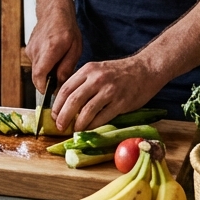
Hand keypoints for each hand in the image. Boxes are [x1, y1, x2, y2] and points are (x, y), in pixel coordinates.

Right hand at [27, 4, 81, 102]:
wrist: (53, 12)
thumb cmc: (67, 28)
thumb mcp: (75, 49)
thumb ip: (67, 68)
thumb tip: (60, 84)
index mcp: (50, 50)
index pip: (39, 75)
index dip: (43, 88)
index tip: (50, 94)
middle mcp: (37, 50)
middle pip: (37, 76)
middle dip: (47, 82)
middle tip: (59, 80)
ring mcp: (30, 50)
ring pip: (36, 70)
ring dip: (46, 72)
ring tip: (58, 64)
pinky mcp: (28, 50)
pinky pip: (35, 63)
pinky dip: (43, 65)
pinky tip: (52, 57)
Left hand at [52, 56, 167, 131]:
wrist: (145, 69)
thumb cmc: (119, 72)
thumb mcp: (98, 70)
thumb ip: (83, 83)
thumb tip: (65, 103)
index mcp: (88, 70)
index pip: (65, 88)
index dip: (57, 104)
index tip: (54, 115)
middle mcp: (97, 79)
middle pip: (73, 100)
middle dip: (63, 116)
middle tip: (60, 126)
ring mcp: (110, 91)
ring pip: (87, 111)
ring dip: (78, 123)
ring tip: (75, 129)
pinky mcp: (121, 102)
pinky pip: (102, 117)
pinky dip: (93, 125)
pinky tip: (89, 128)